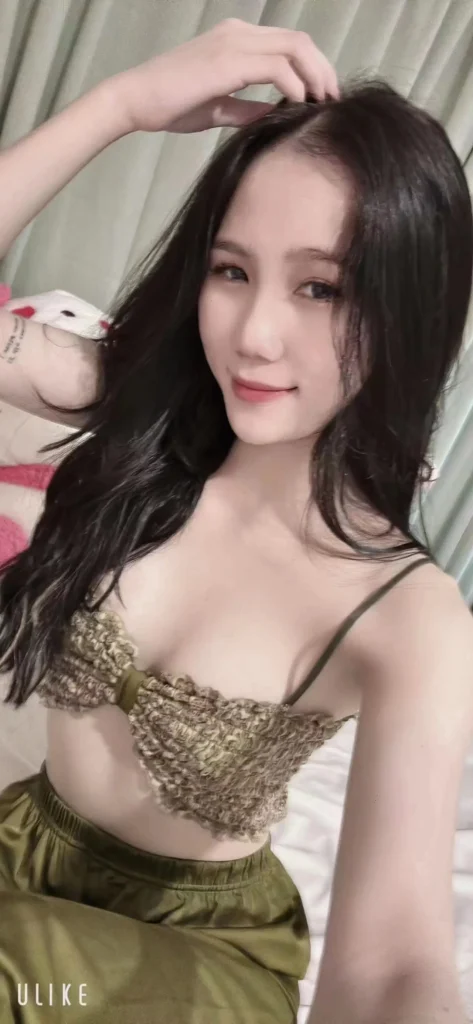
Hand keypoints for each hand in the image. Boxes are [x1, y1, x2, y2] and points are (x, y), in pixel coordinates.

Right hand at [110, 17, 338, 135]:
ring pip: (295, 49)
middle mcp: (238, 33)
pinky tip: (298, 105)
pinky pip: (277, 67)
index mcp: (236, 40)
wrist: (135, 100)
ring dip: (315, 76)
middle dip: (323, 70)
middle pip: (300, 42)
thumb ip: (249, 108)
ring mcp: (234, 43)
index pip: (288, 44)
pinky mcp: (228, 61)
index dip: (314, 68)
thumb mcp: (219, 108)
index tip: (323, 97)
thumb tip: (275, 115)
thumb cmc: (169, 105)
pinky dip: (295, 85)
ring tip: (321, 104)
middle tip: (333, 101)